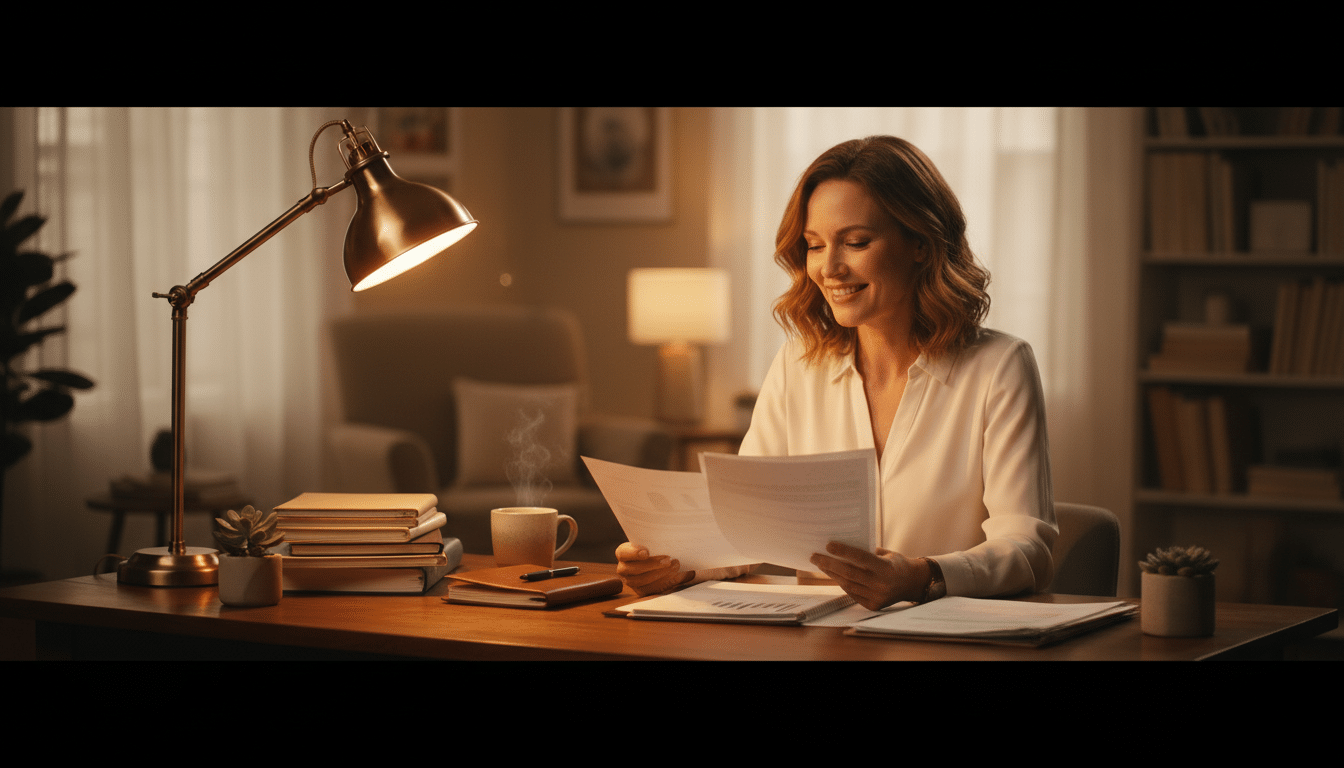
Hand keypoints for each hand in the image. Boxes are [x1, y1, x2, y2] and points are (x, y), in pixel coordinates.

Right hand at [615, 542, 692, 595]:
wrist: (656, 561)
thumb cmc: (653, 546)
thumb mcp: (651, 540)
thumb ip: (655, 538)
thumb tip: (670, 531)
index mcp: (623, 553)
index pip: (623, 553)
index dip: (634, 553)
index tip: (646, 552)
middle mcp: (623, 569)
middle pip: (634, 569)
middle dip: (652, 565)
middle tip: (668, 560)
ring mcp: (631, 581)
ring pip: (643, 580)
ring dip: (661, 574)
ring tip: (675, 566)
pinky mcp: (641, 590)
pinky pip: (652, 589)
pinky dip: (666, 582)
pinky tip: (677, 575)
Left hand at [809, 542, 928, 609]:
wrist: (912, 584)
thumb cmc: (896, 564)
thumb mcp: (886, 554)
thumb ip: (867, 552)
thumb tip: (841, 546)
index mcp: (886, 568)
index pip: (861, 558)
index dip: (843, 551)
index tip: (828, 545)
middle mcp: (882, 585)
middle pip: (849, 573)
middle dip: (829, 564)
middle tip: (815, 556)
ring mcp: (877, 597)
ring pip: (847, 584)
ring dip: (832, 574)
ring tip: (821, 564)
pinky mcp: (872, 605)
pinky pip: (852, 593)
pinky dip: (842, 583)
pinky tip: (833, 574)